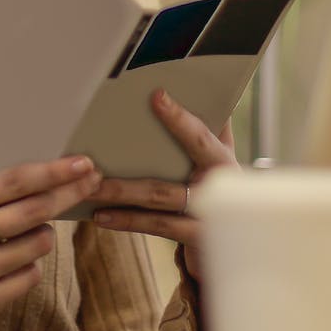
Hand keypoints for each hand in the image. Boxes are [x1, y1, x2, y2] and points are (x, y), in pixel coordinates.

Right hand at [0, 156, 101, 330]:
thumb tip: (41, 179)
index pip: (14, 181)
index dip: (54, 171)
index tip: (82, 163)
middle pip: (34, 209)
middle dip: (69, 193)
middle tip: (92, 181)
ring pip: (38, 244)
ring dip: (44, 235)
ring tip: (27, 235)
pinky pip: (30, 276)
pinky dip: (30, 266)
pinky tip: (12, 264)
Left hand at [91, 89, 237, 279]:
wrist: (239, 238)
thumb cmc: (219, 188)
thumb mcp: (220, 158)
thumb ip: (215, 128)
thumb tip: (206, 92)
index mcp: (222, 160)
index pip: (200, 136)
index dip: (180, 118)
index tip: (157, 96)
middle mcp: (217, 185)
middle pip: (167, 175)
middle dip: (131, 166)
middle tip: (95, 162)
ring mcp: (208, 213)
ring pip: (158, 197)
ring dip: (120, 192)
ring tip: (90, 188)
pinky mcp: (196, 236)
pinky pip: (157, 225)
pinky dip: (126, 220)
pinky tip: (101, 216)